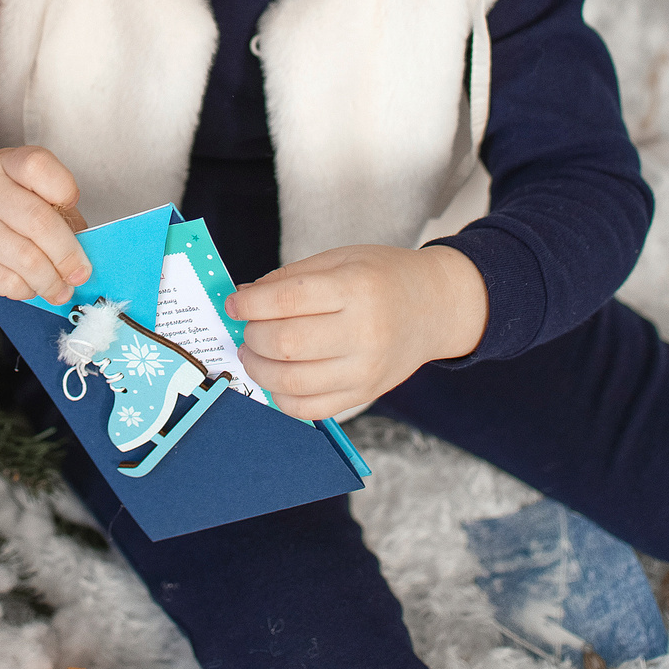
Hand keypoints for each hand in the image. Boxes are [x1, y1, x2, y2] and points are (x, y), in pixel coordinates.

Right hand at [0, 146, 92, 304]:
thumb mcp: (19, 184)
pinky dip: (28, 290)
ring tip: (62, 289)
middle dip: (69, 254)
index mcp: (5, 164)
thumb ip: (53, 207)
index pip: (38, 166)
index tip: (71, 203)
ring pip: (27, 260)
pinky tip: (31, 287)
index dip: (64, 188)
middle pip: (39, 222)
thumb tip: (81, 251)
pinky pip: (7, 283)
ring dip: (52, 281)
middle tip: (80, 271)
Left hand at [227, 244, 486, 420]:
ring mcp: (365, 369)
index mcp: (355, 287)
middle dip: (252, 336)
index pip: (287, 300)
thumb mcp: (339, 259)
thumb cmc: (382, 277)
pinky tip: (277, 377)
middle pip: (286, 343)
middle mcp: (363, 331)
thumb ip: (288, 280)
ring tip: (255, 353)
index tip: (235, 304)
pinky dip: (281, 397)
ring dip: (259, 369)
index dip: (249, 304)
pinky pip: (310, 409)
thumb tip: (242, 300)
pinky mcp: (364, 394)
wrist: (434, 307)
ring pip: (292, 382)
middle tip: (247, 328)